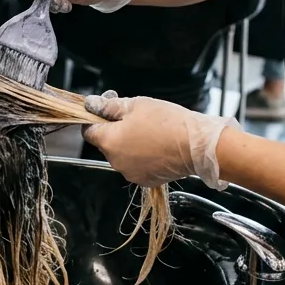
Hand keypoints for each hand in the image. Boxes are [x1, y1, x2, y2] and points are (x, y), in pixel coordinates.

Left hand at [83, 92, 235, 187]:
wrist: (196, 145)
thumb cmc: (168, 123)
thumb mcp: (136, 105)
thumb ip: (109, 106)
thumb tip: (92, 104)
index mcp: (109, 141)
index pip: (88, 131)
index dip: (95, 120)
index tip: (106, 113)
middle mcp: (115, 161)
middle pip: (106, 144)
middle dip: (116, 131)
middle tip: (136, 119)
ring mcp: (130, 173)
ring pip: (122, 155)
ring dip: (130, 145)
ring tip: (151, 133)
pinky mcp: (145, 180)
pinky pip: (137, 166)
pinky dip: (142, 158)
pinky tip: (157, 146)